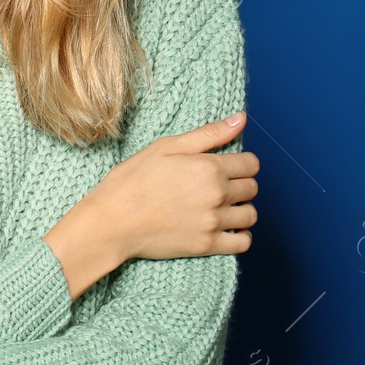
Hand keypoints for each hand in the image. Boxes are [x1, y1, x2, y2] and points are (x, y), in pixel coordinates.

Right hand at [81, 110, 258, 261]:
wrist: (111, 223)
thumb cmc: (132, 181)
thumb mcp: (165, 148)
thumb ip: (208, 134)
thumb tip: (241, 119)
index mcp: (209, 167)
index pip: (251, 164)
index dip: (241, 163)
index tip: (227, 166)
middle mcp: (217, 194)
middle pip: (252, 188)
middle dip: (240, 184)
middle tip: (217, 185)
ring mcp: (213, 222)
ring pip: (250, 215)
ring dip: (241, 209)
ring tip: (221, 206)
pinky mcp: (207, 246)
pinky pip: (243, 242)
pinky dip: (240, 235)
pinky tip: (225, 228)